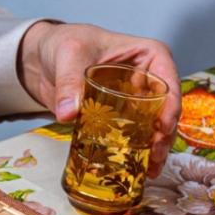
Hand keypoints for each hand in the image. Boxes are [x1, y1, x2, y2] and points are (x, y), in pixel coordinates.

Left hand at [19, 22, 180, 176]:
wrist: (43, 59)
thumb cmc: (64, 43)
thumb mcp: (68, 55)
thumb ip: (69, 82)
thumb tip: (68, 114)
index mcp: (147, 55)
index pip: (167, 80)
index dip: (170, 106)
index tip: (162, 129)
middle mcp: (146, 79)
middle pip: (164, 109)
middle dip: (164, 136)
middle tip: (154, 158)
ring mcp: (134, 101)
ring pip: (152, 127)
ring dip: (153, 149)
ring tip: (149, 171)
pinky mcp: (119, 118)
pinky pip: (131, 136)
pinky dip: (134, 152)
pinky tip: (134, 170)